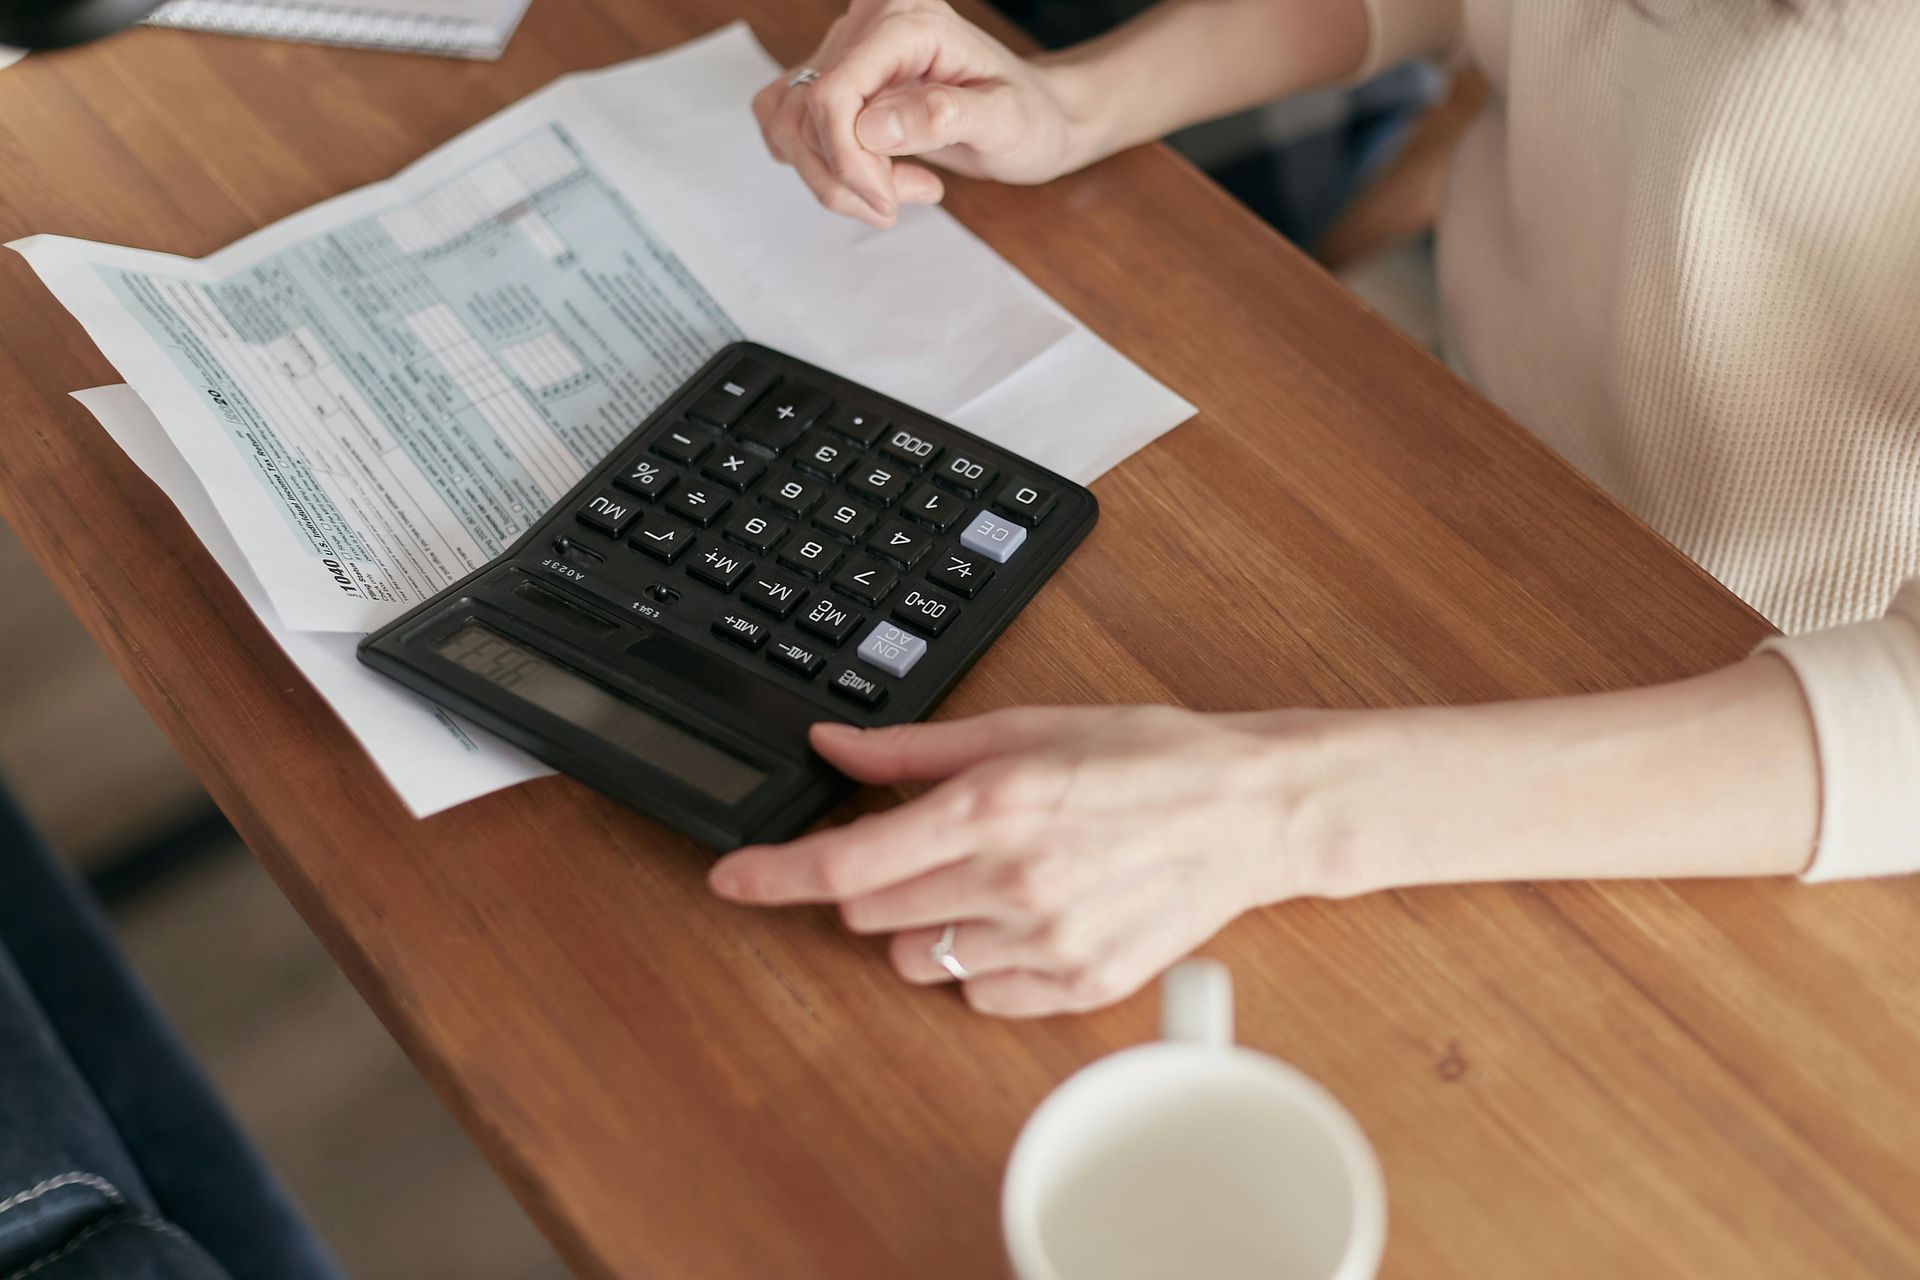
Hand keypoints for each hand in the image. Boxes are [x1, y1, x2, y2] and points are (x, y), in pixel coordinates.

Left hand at [709, 706, 1319, 1016]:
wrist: (1250, 813)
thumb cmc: (1147, 759)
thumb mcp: (1025, 727)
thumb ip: (914, 749)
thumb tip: (832, 747)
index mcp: (991, 806)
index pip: (844, 863)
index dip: (772, 874)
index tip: (731, 878)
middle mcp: (1010, 881)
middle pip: (869, 914)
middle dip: (872, 881)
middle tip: (927, 845)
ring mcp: (1046, 944)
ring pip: (919, 959)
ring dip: (926, 924)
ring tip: (990, 880)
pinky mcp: (1077, 988)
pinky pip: (981, 995)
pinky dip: (985, 960)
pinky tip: (1032, 916)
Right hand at [751, 0, 1096, 228]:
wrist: (1034, 118)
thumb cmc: (1029, 116)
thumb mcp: (1006, 121)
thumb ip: (944, 116)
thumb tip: (874, 126)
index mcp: (908, 20)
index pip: (834, 93)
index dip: (848, 160)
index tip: (887, 200)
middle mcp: (869, 24)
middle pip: (803, 112)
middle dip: (844, 176)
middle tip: (899, 200)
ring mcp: (846, 51)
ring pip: (787, 123)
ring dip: (832, 177)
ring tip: (895, 190)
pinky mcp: (836, 80)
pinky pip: (787, 125)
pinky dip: (821, 165)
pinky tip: (874, 175)